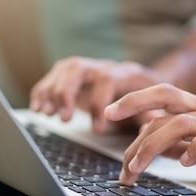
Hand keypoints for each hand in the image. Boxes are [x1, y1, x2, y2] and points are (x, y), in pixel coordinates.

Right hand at [30, 56, 165, 132]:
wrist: (146, 84)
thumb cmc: (151, 99)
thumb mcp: (157, 108)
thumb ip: (153, 116)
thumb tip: (152, 124)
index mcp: (125, 73)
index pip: (107, 80)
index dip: (99, 104)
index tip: (98, 129)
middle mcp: (103, 66)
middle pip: (77, 68)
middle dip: (67, 93)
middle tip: (66, 119)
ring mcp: (86, 68)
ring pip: (63, 70)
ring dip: (51, 92)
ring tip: (47, 114)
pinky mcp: (73, 76)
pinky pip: (53, 77)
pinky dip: (43, 91)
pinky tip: (38, 108)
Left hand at [104, 84, 195, 195]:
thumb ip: (183, 143)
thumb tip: (153, 145)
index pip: (162, 97)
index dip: (133, 101)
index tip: (108, 113)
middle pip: (165, 98)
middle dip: (132, 107)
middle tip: (107, 120)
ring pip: (180, 122)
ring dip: (151, 145)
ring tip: (135, 168)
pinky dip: (195, 150)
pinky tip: (185, 164)